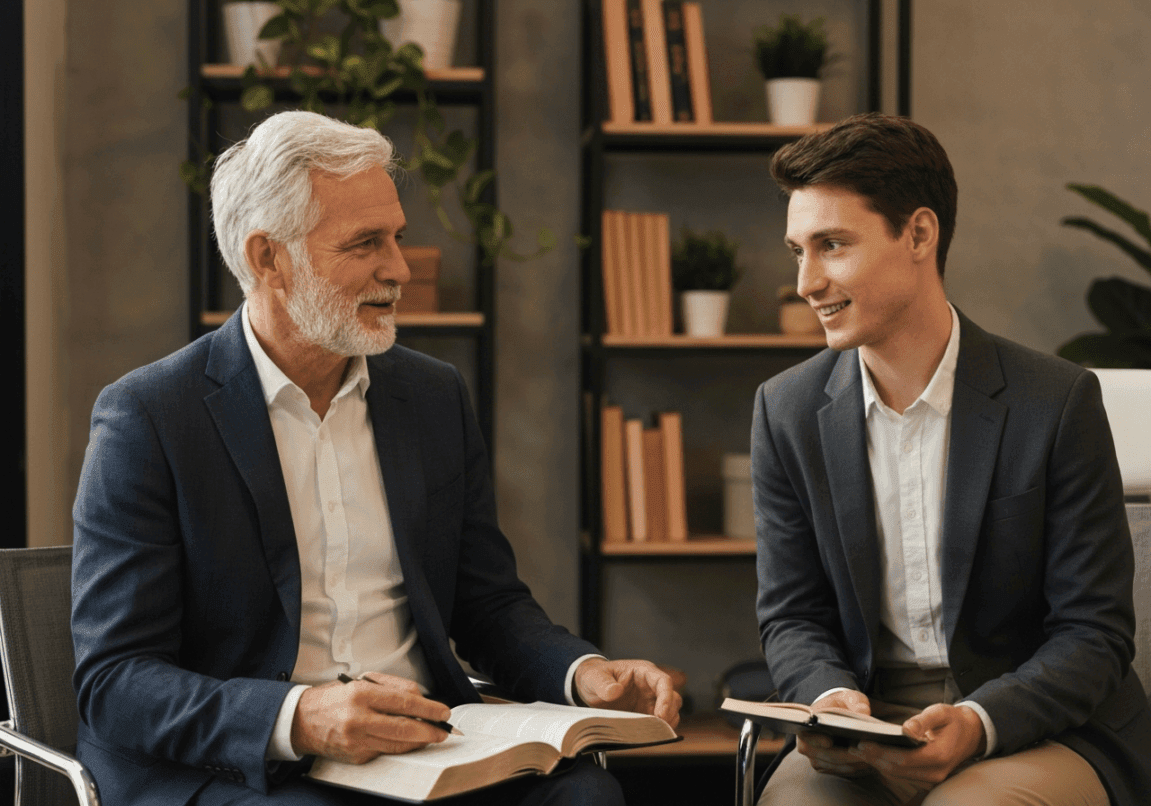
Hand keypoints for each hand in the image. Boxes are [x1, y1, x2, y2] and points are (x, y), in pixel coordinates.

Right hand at [290, 672, 452, 763]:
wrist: (302, 720)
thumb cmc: (334, 698)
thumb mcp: (361, 681)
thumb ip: (392, 687)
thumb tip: (420, 698)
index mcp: (361, 694)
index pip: (404, 701)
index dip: (428, 708)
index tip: (443, 711)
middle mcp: (358, 718)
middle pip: (405, 727)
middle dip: (430, 730)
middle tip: (444, 730)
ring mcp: (357, 740)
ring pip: (398, 744)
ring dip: (420, 741)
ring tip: (432, 735)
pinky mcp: (356, 756)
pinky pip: (386, 752)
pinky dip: (400, 746)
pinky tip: (408, 741)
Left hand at [573, 658, 681, 728]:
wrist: (590, 687)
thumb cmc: (595, 676)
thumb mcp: (594, 678)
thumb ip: (603, 684)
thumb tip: (615, 691)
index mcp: (642, 671)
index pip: (663, 681)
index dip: (666, 697)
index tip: (661, 714)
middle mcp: (650, 686)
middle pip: (673, 698)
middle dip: (669, 713)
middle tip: (658, 728)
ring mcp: (649, 700)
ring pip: (670, 711)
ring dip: (666, 723)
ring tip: (654, 733)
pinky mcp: (645, 713)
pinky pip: (658, 722)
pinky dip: (657, 730)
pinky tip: (648, 736)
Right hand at [797, 690, 873, 777]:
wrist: (838, 714)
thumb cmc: (843, 704)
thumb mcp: (850, 698)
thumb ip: (856, 702)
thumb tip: (863, 711)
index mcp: (808, 722)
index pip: (806, 734)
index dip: (816, 739)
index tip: (829, 741)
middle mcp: (806, 742)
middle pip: (823, 755)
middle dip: (845, 756)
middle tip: (865, 754)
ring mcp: (814, 756)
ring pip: (832, 765)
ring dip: (851, 764)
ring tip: (870, 759)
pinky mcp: (823, 765)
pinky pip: (837, 771)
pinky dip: (852, 768)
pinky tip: (866, 763)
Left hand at [849, 703, 985, 787]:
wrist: (971, 734)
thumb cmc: (953, 720)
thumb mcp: (941, 712)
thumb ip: (923, 720)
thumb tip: (906, 730)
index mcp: (940, 756)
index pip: (905, 759)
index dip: (882, 752)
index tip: (863, 742)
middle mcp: (936, 772)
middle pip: (898, 769)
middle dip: (874, 758)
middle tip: (853, 746)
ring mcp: (931, 778)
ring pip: (898, 774)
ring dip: (876, 763)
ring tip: (856, 750)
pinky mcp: (926, 777)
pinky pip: (902, 774)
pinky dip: (885, 765)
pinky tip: (871, 754)